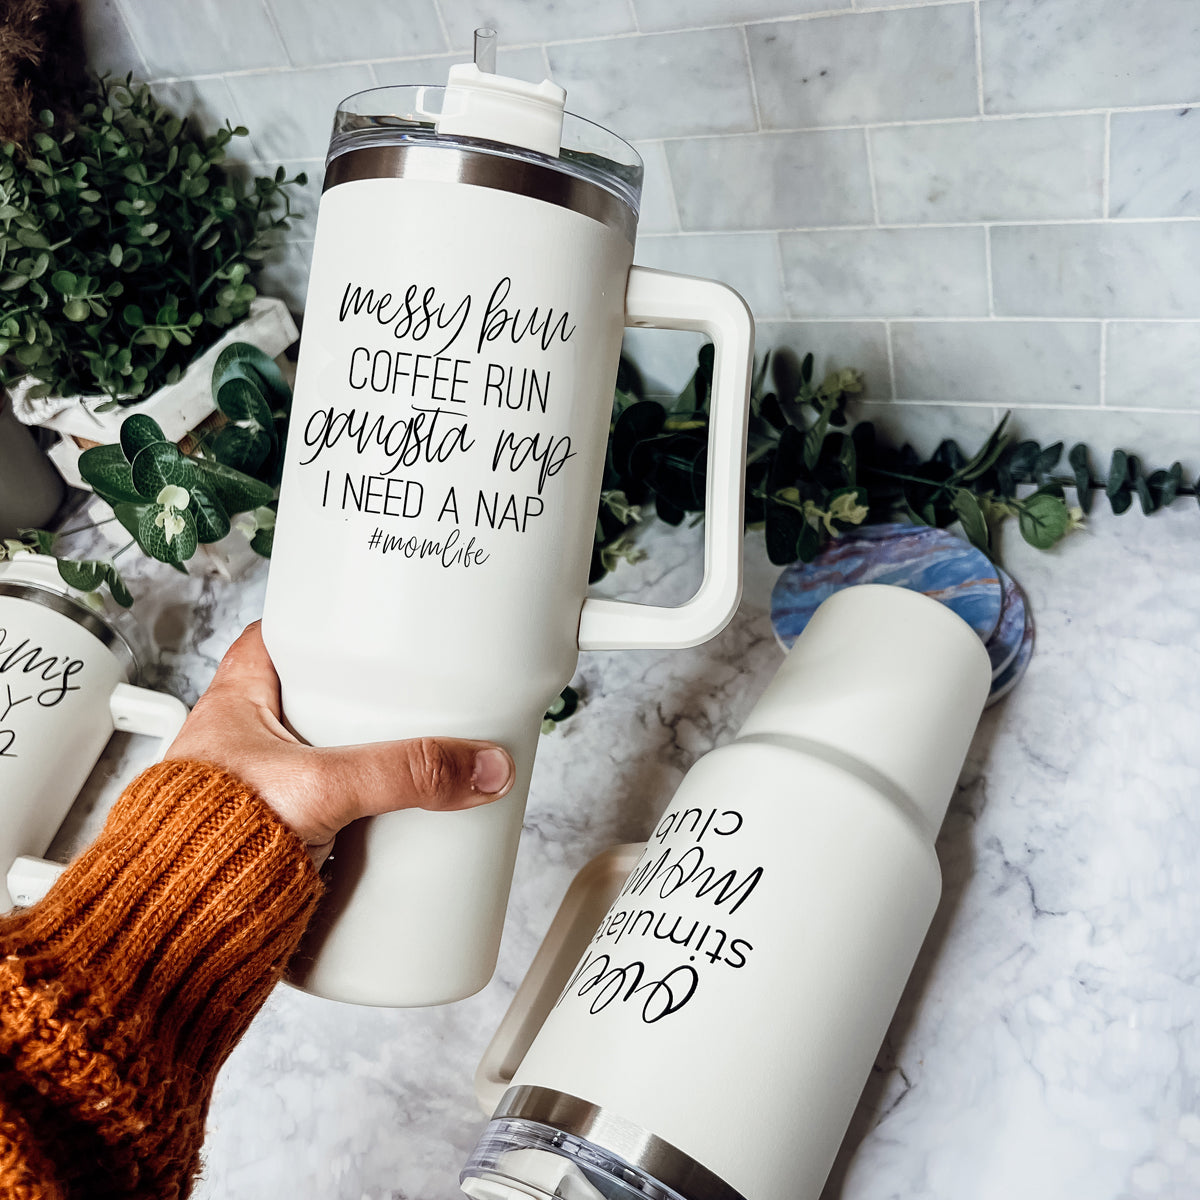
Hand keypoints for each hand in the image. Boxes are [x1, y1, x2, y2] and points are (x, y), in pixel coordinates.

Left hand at [164, 621, 515, 862]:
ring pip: (320, 759)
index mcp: (235, 704)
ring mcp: (258, 791)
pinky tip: (383, 820)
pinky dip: (353, 812)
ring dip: (359, 761)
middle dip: (358, 703)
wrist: (175, 927)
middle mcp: (242, 743)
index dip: (321, 628)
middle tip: (407, 697)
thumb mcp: (322, 787)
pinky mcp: (274, 838)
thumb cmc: (201, 842)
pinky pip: (323, 810)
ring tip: (409, 758)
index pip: (279, 640)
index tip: (367, 626)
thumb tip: (477, 766)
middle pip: (311, 701)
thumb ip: (404, 773)